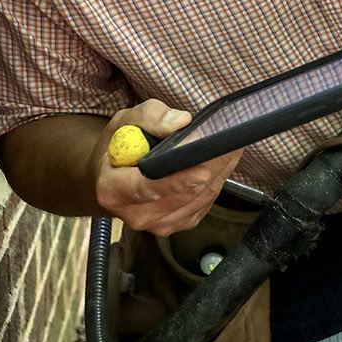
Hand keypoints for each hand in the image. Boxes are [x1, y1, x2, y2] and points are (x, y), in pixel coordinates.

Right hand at [89, 99, 240, 235]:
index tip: (202, 171)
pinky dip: (216, 179)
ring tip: (227, 144)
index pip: (147, 188)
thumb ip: (150, 117)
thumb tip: (181, 122)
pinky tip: (216, 161)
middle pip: (185, 193)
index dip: (177, 181)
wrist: (112, 177)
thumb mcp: (125, 122)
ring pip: (202, 196)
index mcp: (113, 190)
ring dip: (219, 169)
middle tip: (229, 140)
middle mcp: (137, 214)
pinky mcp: (180, 224)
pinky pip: (207, 201)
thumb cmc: (119, 147)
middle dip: (210, 164)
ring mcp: (159, 223)